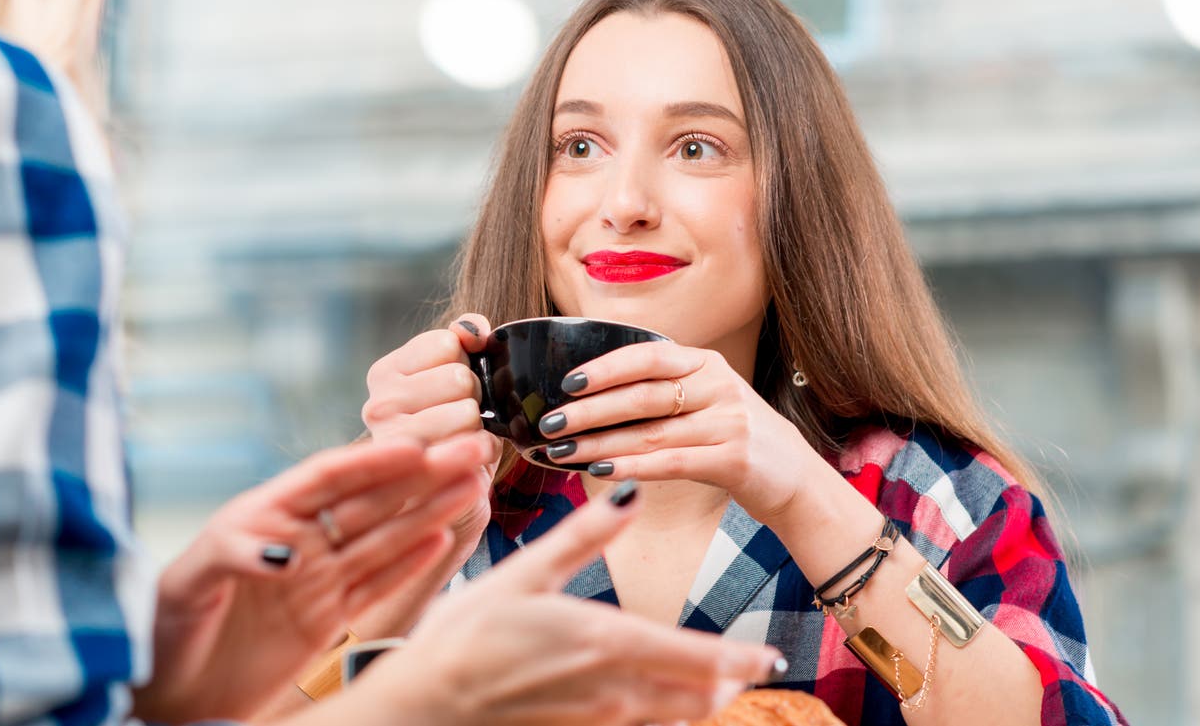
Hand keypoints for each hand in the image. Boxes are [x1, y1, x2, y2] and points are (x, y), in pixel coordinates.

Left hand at [133, 435, 491, 723]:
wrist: (164, 689)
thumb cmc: (162, 626)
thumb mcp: (187, 581)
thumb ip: (233, 555)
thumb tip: (285, 552)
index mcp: (261, 516)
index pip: (326, 479)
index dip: (371, 461)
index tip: (414, 447)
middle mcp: (296, 541)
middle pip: (368, 501)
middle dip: (419, 475)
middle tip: (468, 451)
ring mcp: (315, 579)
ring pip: (383, 538)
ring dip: (428, 511)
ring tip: (472, 484)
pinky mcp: (325, 620)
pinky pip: (376, 585)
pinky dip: (411, 563)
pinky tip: (443, 538)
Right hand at [337, 481, 784, 725]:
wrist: (426, 700)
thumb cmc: (466, 633)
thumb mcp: (524, 572)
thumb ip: (583, 537)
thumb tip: (630, 495)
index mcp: (605, 641)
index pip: (697, 658)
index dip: (742, 660)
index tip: (773, 655)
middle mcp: (611, 688)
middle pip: (696, 698)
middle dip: (729, 683)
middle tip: (751, 667)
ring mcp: (595, 718)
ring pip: (671, 719)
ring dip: (700, 702)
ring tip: (715, 683)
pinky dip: (660, 716)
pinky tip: (655, 700)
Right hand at [361, 313, 500, 552]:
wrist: (443, 491)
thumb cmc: (452, 426)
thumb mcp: (454, 374)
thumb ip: (464, 340)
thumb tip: (474, 329)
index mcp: (384, 372)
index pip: (447, 342)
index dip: (465, 361)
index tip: (453, 386)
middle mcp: (378, 404)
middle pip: (459, 377)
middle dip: (474, 396)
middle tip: (461, 418)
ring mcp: (395, 442)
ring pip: (468, 411)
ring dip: (481, 427)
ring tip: (463, 439)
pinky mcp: (420, 473)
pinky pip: (477, 444)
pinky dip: (486, 450)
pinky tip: (468, 459)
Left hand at [538, 342, 822, 523]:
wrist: (795, 478)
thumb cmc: (735, 438)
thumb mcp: (707, 399)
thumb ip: (663, 391)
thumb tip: (591, 396)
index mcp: (706, 365)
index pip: (648, 356)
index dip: (606, 367)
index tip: (567, 382)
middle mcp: (719, 387)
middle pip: (642, 396)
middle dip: (589, 411)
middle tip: (549, 423)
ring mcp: (729, 423)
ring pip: (650, 433)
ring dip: (598, 444)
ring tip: (561, 452)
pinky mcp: (734, 460)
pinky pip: (671, 462)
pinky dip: (632, 467)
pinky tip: (601, 473)